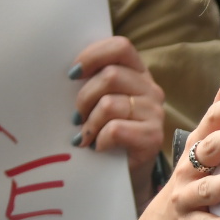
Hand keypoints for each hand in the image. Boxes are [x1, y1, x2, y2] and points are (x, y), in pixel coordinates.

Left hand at [69, 36, 166, 202]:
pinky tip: (97, 147)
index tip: (73, 74)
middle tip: (77, 117)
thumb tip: (65, 74)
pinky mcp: (153, 137)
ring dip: (90, 122)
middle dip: (84, 97)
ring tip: (86, 135)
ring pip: (110, 104)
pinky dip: (99, 140)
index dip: (93, 56)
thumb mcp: (98, 101)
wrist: (123, 172)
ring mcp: (155, 113)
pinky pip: (115, 129)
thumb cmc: (104, 132)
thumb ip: (90, 82)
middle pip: (111, 76)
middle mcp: (150, 89)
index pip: (120, 47)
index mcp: (137, 73)